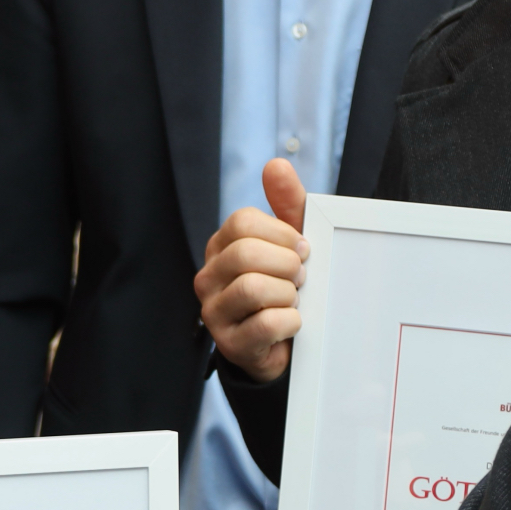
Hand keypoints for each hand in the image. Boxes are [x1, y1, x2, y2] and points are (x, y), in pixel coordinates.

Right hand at [194, 157, 308, 382]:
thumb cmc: (285, 285)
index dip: (282, 233)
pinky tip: (292, 324)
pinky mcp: (230, 345)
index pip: (242, 222)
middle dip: (287, 264)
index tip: (302, 248)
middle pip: (246, 253)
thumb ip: (286, 204)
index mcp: (221, 246)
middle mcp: (208, 277)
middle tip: (300, 278)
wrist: (284, 343)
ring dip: (288, 295)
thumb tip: (276, 164)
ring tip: (293, 301)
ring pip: (253, 288)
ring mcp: (214, 312)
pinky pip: (265, 324)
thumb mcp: (290, 244)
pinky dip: (290, 322)